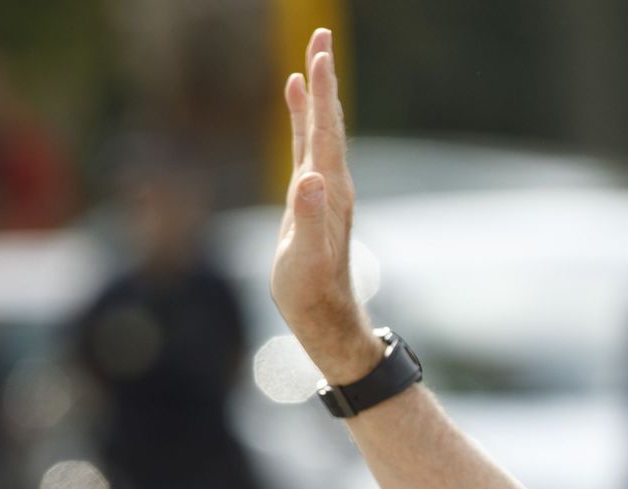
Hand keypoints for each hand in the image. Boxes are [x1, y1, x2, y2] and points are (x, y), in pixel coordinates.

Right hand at [271, 28, 380, 381]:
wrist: (325, 316)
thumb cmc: (310, 291)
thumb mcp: (302, 257)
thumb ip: (306, 219)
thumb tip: (310, 181)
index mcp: (328, 189)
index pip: (326, 130)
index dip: (322, 92)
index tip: (319, 52)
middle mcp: (331, 182)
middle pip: (329, 120)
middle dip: (324, 77)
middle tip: (320, 34)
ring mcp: (323, 188)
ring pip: (319, 129)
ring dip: (316, 93)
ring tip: (311, 57)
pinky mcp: (312, 197)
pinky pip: (308, 145)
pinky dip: (303, 118)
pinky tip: (297, 100)